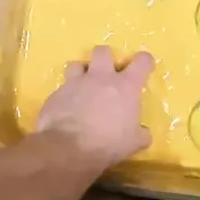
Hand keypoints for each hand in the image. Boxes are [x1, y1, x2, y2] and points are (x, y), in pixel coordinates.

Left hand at [36, 45, 154, 172]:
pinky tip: (66, 109)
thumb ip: (140, 134)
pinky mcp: (55, 94)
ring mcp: (75, 83)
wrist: (68, 148)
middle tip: (107, 74)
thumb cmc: (108, 143)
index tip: (144, 67)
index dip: (144, 62)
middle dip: (106, 58)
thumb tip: (144, 133)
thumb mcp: (133, 143)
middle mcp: (100, 78)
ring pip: (76, 64)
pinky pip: (61, 89)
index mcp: (125, 86)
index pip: (141, 62)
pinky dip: (66, 96)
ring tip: (82, 87)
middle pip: (103, 51)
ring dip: (81, 73)